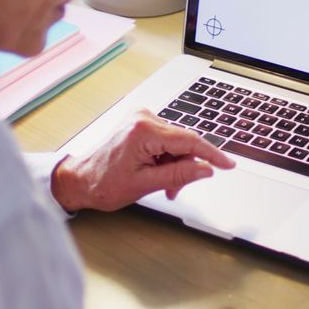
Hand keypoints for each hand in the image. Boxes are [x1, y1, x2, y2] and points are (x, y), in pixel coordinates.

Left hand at [51, 109, 235, 211]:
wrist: (80, 180)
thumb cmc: (102, 184)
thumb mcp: (144, 184)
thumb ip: (178, 176)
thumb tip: (205, 170)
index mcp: (144, 131)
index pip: (189, 141)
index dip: (211, 155)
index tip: (228, 165)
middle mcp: (144, 118)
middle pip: (183, 143)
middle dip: (185, 168)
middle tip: (176, 190)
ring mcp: (141, 119)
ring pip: (176, 144)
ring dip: (175, 166)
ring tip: (163, 186)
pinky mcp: (140, 124)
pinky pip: (166, 141)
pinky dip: (166, 160)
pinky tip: (158, 174)